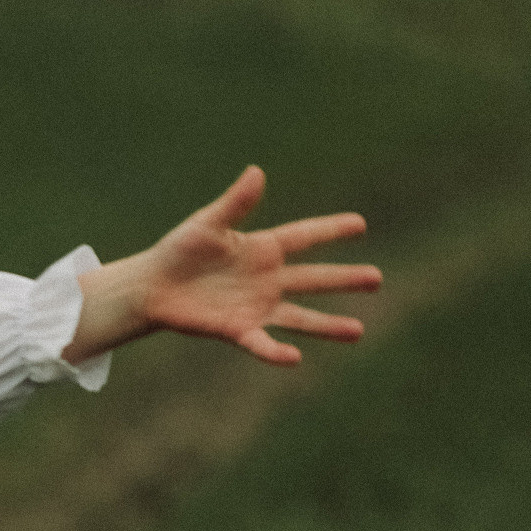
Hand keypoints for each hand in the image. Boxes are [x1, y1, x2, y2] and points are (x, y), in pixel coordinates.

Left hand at [66, 166, 381, 366]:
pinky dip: (276, 351)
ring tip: (358, 330)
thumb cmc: (179, 251)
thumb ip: (235, 204)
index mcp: (262, 249)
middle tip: (377, 279)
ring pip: (300, 317)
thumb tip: (257, 172)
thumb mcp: (207, 224)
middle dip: (344, 279)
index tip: (360, 224)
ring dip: (327, 324)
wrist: (153, 286)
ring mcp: (256, 307)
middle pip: (313, 279)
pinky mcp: (237, 329)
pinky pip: (262, 342)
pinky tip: (294, 358)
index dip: (330, 230)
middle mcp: (267, 280)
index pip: (304, 237)